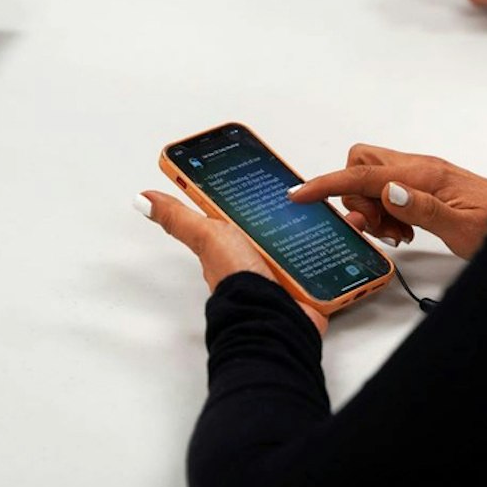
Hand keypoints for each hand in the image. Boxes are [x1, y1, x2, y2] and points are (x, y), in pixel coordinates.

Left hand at [136, 192, 327, 335]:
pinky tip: (340, 232)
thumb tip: (145, 199)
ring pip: (301, 239)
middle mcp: (255, 257)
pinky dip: (332, 249)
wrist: (272, 318)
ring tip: (324, 205)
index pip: (238, 208)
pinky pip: (322, 259)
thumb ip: (179, 218)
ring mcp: (282, 270)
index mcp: (230, 243)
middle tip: (300, 186)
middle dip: (288, 206)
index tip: (257, 169)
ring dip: (312, 227)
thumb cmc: (238, 280)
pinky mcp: (307, 283)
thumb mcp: (208, 236)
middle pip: (273, 223)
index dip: (247, 190)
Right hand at [290, 144, 486, 260]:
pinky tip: (405, 230)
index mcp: (422, 175)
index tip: (300, 194)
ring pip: (371, 178)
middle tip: (377, 227)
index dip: (327, 184)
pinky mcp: (424, 185)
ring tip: (396, 233)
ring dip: (372, 207)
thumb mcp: (461, 227)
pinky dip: (386, 210)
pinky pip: (389, 189)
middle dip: (354, 195)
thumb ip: (421, 208)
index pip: (363, 173)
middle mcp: (418, 168)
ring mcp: (420, 174)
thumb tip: (386, 190)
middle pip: (360, 164)